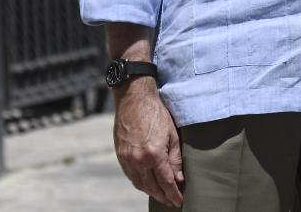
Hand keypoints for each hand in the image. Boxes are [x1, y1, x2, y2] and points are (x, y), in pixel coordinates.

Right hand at [113, 77, 183, 206]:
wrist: (134, 99)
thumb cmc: (157, 113)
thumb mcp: (172, 134)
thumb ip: (175, 159)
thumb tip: (178, 178)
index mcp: (154, 154)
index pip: (166, 182)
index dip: (174, 194)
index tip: (179, 201)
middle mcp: (139, 160)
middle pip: (152, 187)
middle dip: (163, 196)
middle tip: (172, 201)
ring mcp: (127, 159)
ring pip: (140, 184)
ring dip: (151, 192)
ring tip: (161, 196)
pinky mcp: (120, 155)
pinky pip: (131, 176)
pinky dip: (140, 183)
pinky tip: (147, 185)